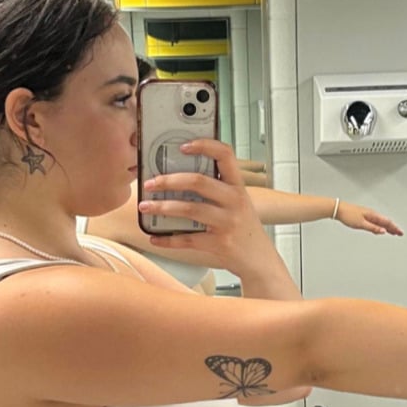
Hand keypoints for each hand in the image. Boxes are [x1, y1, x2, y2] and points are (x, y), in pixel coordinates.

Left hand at [138, 138, 279, 274]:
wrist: (260, 261)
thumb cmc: (244, 229)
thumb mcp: (239, 204)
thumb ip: (218, 189)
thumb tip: (178, 178)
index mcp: (238, 187)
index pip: (225, 155)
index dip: (204, 146)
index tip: (182, 145)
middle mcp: (235, 201)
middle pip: (198, 181)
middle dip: (168, 181)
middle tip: (149, 183)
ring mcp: (228, 223)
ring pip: (189, 209)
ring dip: (162, 207)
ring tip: (145, 207)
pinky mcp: (220, 243)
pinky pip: (188, 239)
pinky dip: (167, 239)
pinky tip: (155, 237)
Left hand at [337, 201, 403, 235]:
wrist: (339, 209)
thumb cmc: (348, 214)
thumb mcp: (362, 224)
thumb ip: (373, 228)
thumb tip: (383, 231)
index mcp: (373, 215)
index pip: (387, 222)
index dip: (394, 228)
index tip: (400, 233)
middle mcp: (372, 214)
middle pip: (385, 222)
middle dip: (393, 228)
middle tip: (399, 233)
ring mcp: (368, 215)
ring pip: (381, 222)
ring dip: (387, 227)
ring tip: (393, 232)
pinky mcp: (364, 217)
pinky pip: (375, 222)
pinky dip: (380, 226)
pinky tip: (380, 229)